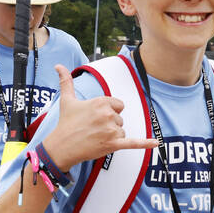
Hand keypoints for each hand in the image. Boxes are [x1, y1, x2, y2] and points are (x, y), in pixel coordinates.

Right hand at [42, 65, 157, 168]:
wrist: (62, 146)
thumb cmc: (65, 123)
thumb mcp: (67, 100)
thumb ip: (66, 81)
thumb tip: (58, 65)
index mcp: (101, 101)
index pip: (118, 105)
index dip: (109, 112)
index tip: (95, 118)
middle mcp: (108, 114)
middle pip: (120, 119)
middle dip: (109, 125)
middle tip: (93, 129)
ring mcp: (111, 130)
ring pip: (122, 131)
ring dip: (112, 136)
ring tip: (96, 138)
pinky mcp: (113, 144)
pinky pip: (133, 143)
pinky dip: (145, 143)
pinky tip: (155, 143)